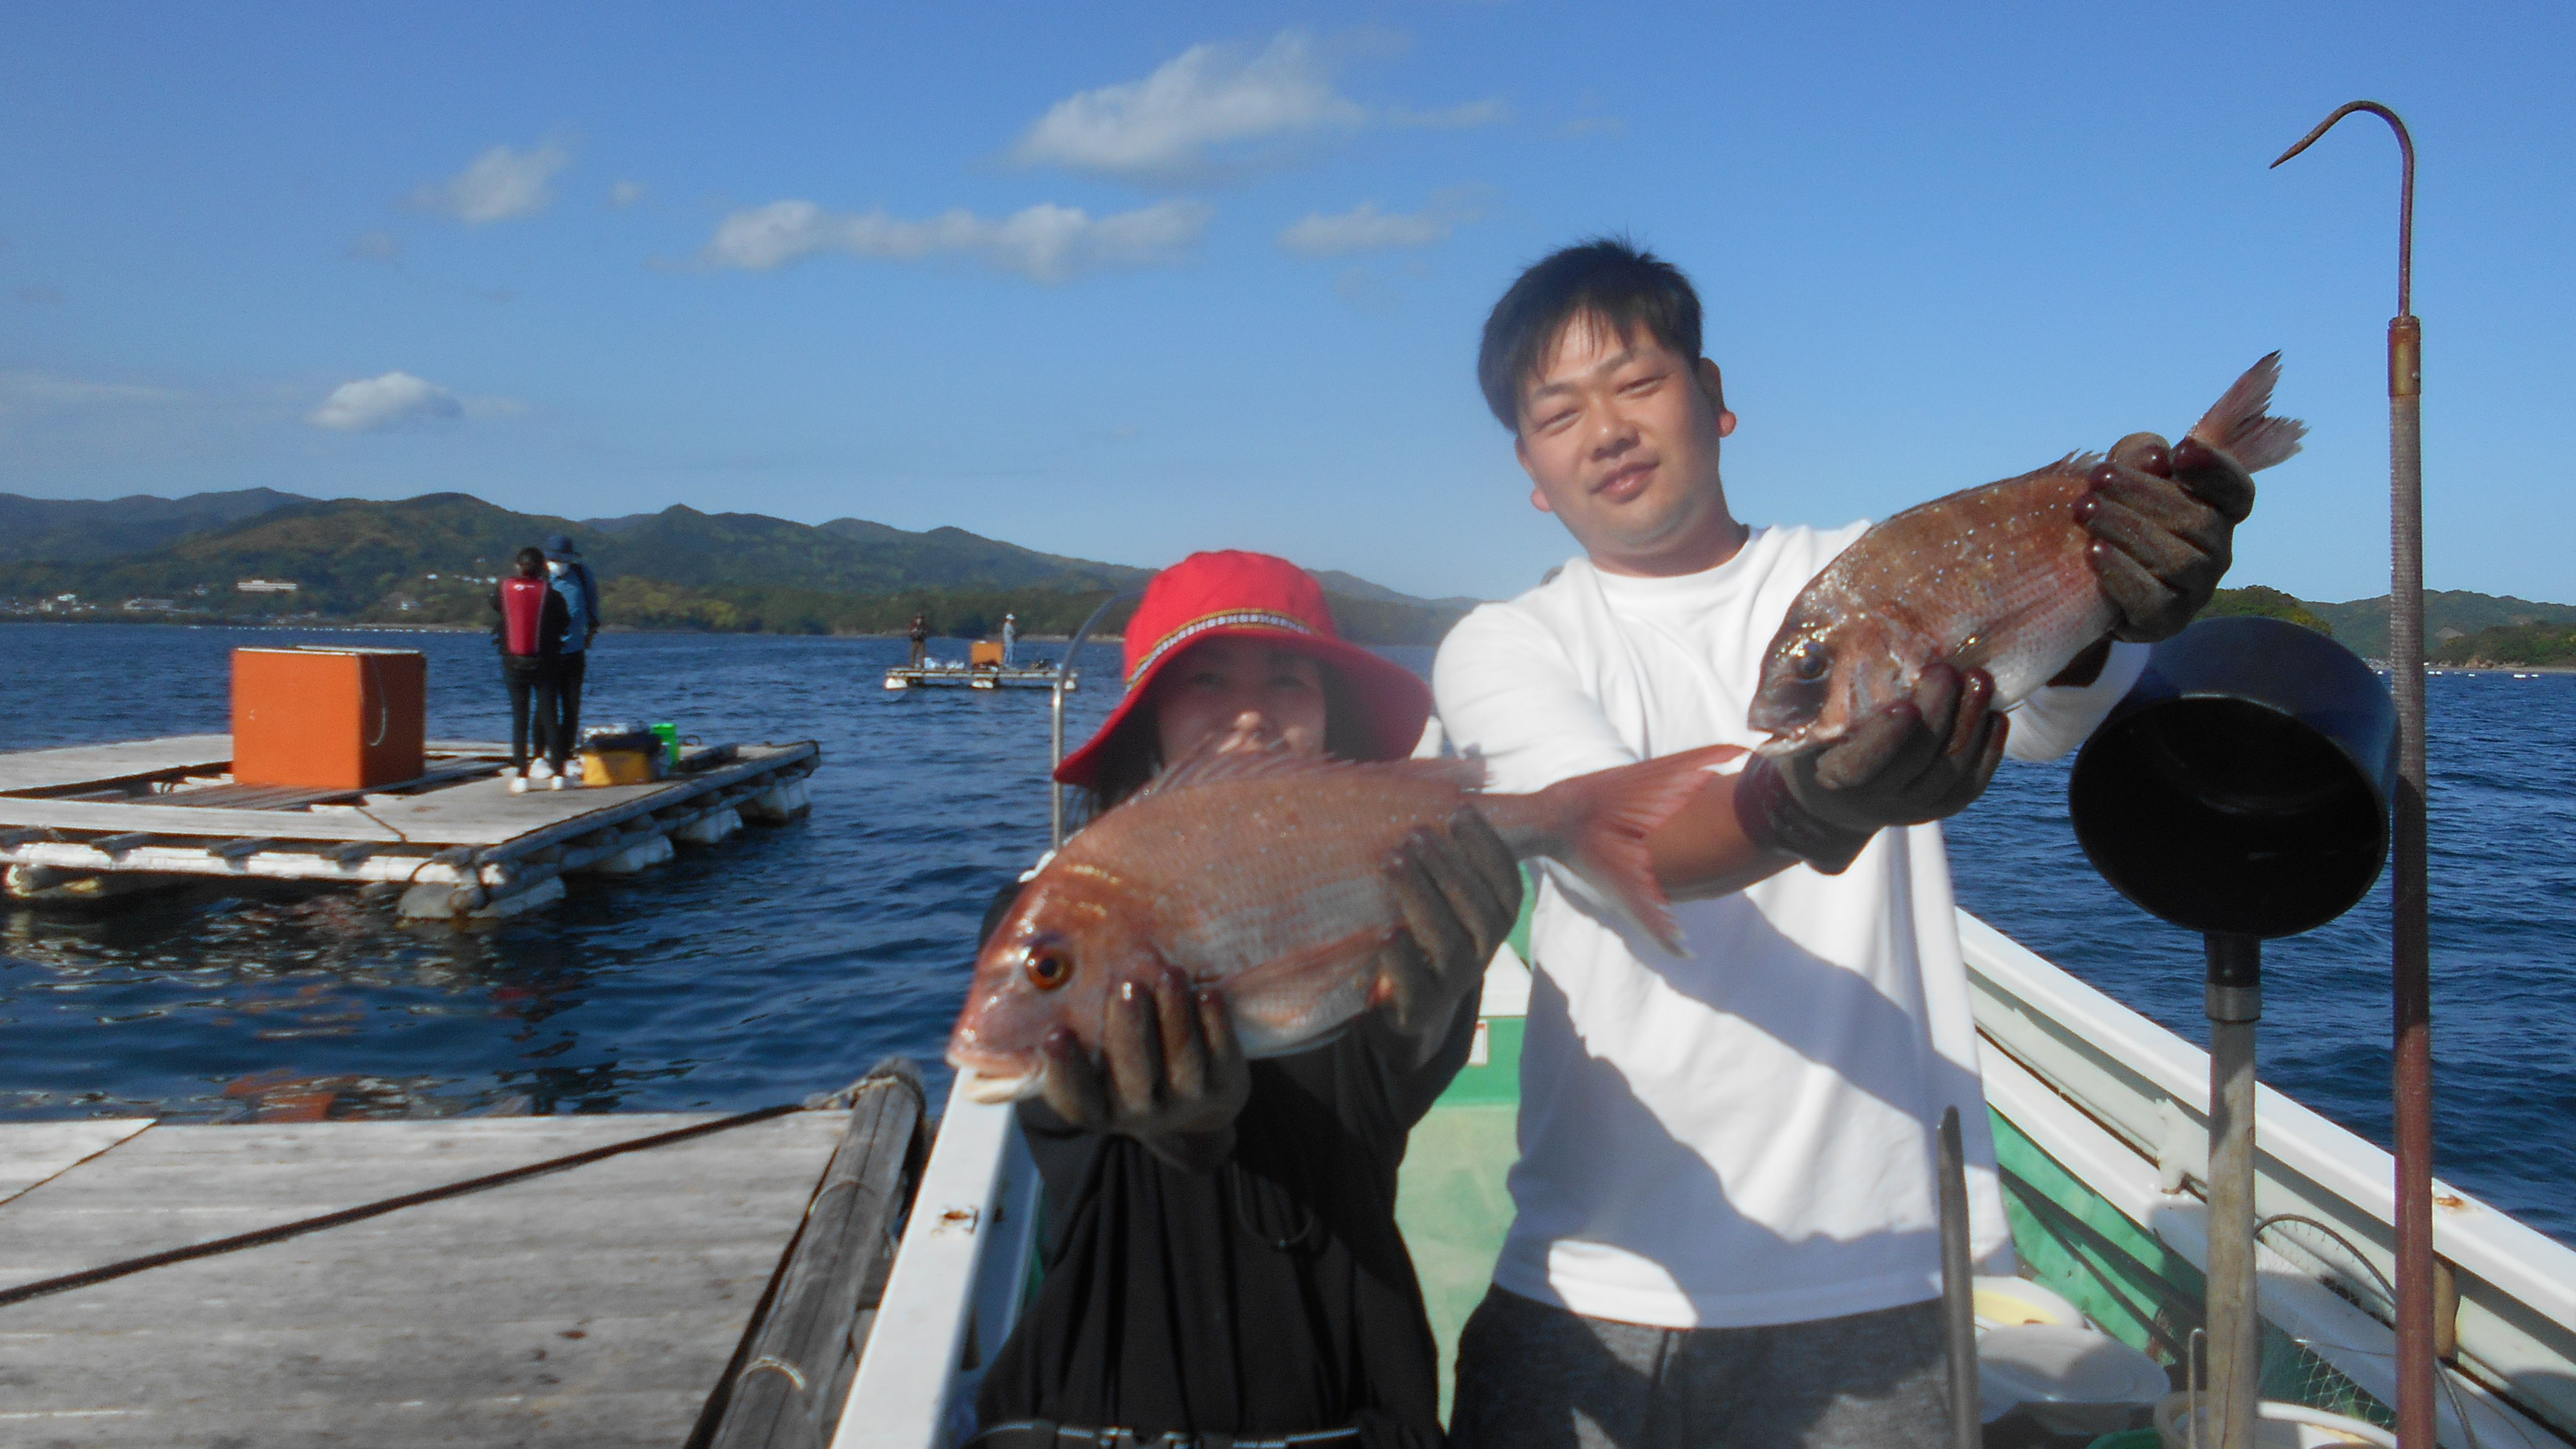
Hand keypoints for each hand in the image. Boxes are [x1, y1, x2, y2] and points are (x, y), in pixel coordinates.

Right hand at [1040, 968, 1248, 1171]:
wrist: (1195, 1105)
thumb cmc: (1130, 1066)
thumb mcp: (1099, 1060)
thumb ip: (1079, 1030)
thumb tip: (1043, 974)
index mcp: (1100, 1110)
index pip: (1075, 1099)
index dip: (1065, 1070)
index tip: (1055, 1033)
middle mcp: (1141, 1114)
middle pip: (1134, 1077)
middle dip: (1130, 1030)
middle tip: (1127, 986)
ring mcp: (1186, 1104)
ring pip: (1181, 1061)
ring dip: (1174, 1014)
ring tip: (1169, 973)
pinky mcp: (1226, 1090)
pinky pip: (1221, 1055)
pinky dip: (1215, 1023)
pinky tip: (1207, 993)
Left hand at [1372, 810, 1523, 1064]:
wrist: (1400, 1003)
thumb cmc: (1420, 928)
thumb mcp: (1439, 893)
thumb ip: (1445, 851)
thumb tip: (1448, 782)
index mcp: (1494, 920)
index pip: (1506, 884)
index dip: (1487, 847)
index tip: (1458, 812)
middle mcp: (1482, 952)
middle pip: (1478, 911)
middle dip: (1448, 868)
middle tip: (1413, 834)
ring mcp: (1452, 984)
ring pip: (1450, 944)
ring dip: (1422, 899)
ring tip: (1393, 863)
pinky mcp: (1418, 1011)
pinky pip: (1416, 988)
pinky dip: (1402, 959)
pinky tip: (1386, 931)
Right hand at [1735, 664, 2008, 872]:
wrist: (1841, 800)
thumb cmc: (1823, 741)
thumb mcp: (1808, 722)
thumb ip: (1819, 691)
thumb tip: (1829, 638)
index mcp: (1837, 778)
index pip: (1863, 766)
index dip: (1886, 739)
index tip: (1903, 704)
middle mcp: (1880, 799)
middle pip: (1918, 760)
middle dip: (1937, 713)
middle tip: (1946, 670)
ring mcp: (1916, 806)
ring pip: (1952, 770)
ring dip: (1970, 722)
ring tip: (1980, 679)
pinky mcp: (1945, 805)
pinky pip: (1974, 781)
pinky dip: (1990, 748)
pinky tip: (1995, 714)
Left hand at [2075, 431, 2256, 642]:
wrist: (2087, 584)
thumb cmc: (2118, 515)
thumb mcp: (2127, 475)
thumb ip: (2142, 455)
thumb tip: (2156, 456)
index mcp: (2218, 512)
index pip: (2235, 490)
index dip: (2215, 469)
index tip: (2180, 451)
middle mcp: (2217, 551)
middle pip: (2199, 520)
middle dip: (2143, 493)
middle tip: (2098, 477)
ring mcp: (2196, 590)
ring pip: (2178, 560)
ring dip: (2127, 529)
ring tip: (2085, 510)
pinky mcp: (2166, 620)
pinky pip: (2152, 600)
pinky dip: (2122, 573)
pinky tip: (2094, 551)